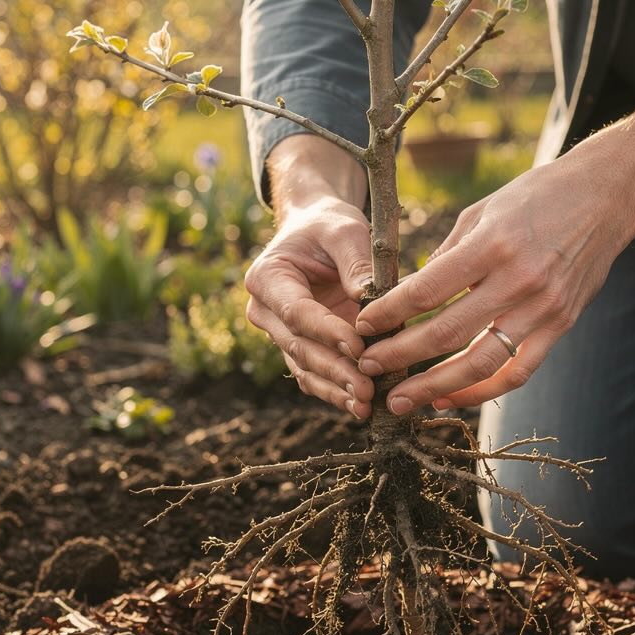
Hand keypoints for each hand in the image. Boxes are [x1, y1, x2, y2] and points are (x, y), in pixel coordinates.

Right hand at [244, 136, 374, 418]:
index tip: (358, 345)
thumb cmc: (329, 227)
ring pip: (306, 369)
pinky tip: (361, 407)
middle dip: (334, 370)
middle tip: (367, 389)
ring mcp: (280, 335)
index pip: (297, 311)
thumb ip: (355, 261)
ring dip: (335, 390)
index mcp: (267, 278)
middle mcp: (265, 311)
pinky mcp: (300, 350)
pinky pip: (315, 377)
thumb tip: (369, 297)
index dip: (326, 331)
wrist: (317, 233)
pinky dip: (337, 393)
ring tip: (365, 406)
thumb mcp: (345, 229)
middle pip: (300, 347)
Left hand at [355, 93, 634, 414]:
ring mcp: (543, 308)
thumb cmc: (537, 196)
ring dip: (436, 386)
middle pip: (447, 332)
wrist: (607, 197)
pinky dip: (484, 391)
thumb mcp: (483, 210)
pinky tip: (452, 396)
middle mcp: (518, 280)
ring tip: (403, 400)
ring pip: (481, 363)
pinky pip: (518, 371)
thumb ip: (448, 254)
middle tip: (368, 368)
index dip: (389, 313)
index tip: (362, 327)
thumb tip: (410, 294)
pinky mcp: (561, 325)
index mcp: (491, 244)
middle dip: (401, 355)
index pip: (427, 290)